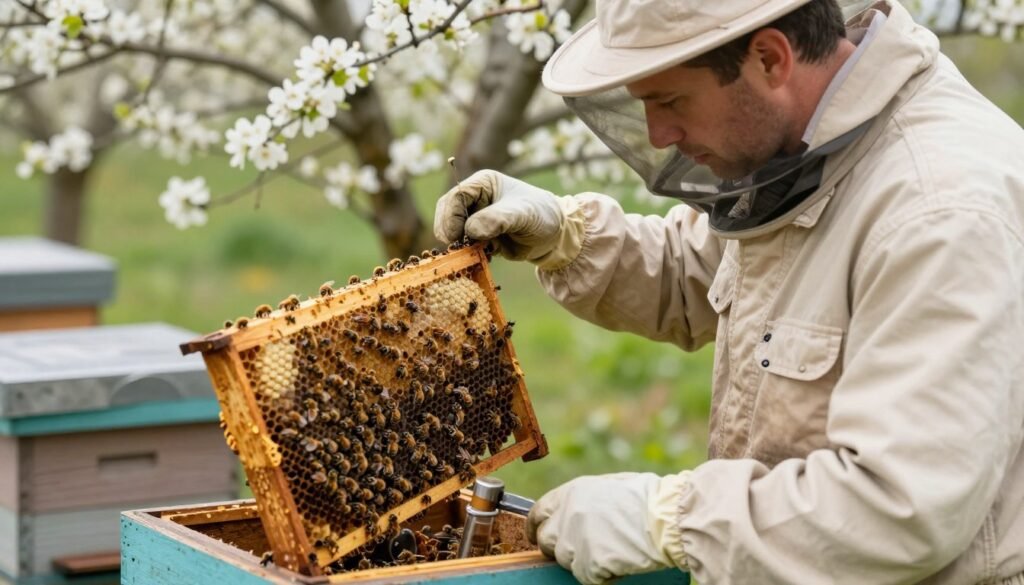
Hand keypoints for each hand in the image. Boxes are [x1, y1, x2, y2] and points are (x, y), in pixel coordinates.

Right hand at [433, 169, 581, 268]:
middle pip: (447, 213)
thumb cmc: (542, 215)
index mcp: (483, 184)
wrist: (554, 236)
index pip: (456, 197)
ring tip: (477, 252)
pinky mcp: (478, 237)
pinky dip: (467, 254)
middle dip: (450, 232)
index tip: (456, 236)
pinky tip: (484, 256)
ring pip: (451, 231)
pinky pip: (462, 246)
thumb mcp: (523, 215)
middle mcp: (475, 199)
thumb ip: (498, 219)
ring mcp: (474, 218)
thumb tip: (471, 230)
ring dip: (458, 245)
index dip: (451, 216)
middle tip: (459, 248)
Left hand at [527, 472, 690, 584]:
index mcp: (572, 492)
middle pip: (546, 540)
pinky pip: (586, 577)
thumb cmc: (648, 499)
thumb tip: (574, 508)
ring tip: (609, 551)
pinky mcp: (589, 565)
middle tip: (582, 549)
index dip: (536, 526)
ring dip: (582, 561)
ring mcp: (576, 541)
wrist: (667, 518)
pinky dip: (601, 575)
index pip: (538, 512)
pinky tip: (619, 562)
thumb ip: (584, 497)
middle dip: (559, 547)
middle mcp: (567, 515)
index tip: (538, 535)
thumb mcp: (610, 485)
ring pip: (565, 561)